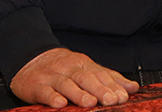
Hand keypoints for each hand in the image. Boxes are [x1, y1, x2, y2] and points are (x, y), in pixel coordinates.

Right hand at [9, 48, 138, 107]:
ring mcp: (52, 77)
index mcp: (83, 64)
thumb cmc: (62, 68)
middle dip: (99, 89)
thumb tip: (132, 87)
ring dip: (78, 94)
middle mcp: (69, 69)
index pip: (100, 74)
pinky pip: (44, 91)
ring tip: (90, 103)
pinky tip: (60, 104)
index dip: (112, 86)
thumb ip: (108, 78)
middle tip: (111, 100)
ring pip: (66, 84)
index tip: (123, 96)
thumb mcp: (86, 68)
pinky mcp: (36, 86)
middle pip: (85, 78)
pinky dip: (52, 97)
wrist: (29, 58)